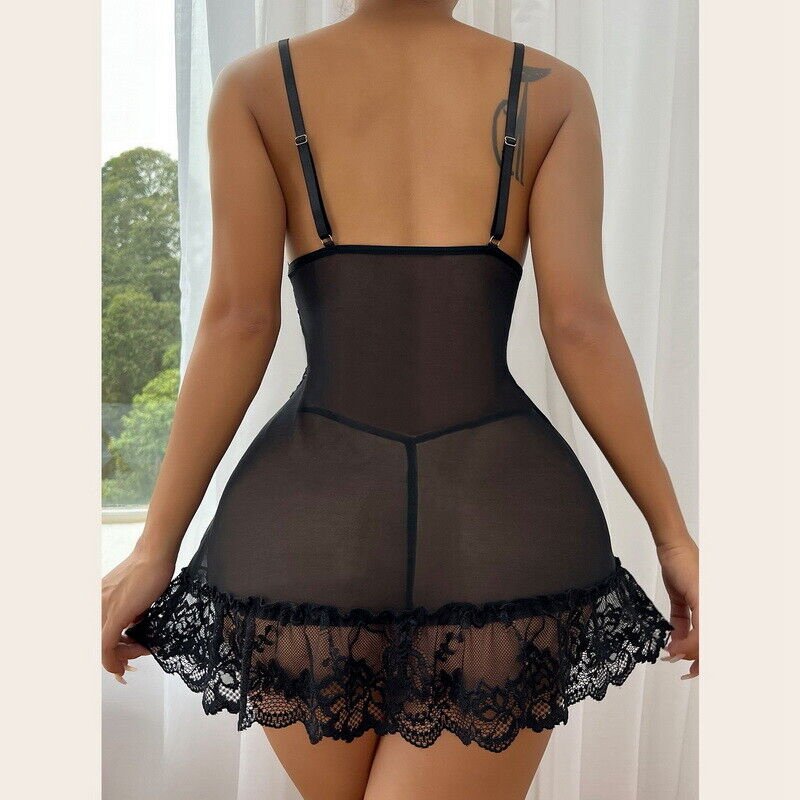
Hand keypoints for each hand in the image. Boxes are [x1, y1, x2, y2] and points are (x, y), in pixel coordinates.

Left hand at [101, 543, 174, 681]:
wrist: (155, 555)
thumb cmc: (150, 570)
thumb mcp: (133, 595)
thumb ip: (128, 612)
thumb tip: (132, 630)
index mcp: (98, 601)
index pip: (97, 634)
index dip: (107, 651)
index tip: (121, 659)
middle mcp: (95, 605)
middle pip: (98, 642)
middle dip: (119, 654)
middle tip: (137, 654)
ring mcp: (103, 609)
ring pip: (102, 646)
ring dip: (122, 656)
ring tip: (142, 650)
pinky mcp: (115, 613)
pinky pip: (106, 645)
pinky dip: (111, 660)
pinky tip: (122, 667)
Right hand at [657, 536, 698, 678]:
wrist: (672, 548)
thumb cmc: (678, 568)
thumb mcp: (680, 600)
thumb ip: (681, 623)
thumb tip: (676, 644)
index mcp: (711, 609)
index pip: (710, 639)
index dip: (703, 657)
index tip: (691, 668)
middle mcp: (714, 608)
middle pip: (711, 641)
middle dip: (700, 660)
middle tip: (687, 671)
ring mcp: (711, 604)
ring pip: (706, 638)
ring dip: (692, 653)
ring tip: (676, 658)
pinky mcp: (703, 600)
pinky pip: (700, 627)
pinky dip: (688, 640)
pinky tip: (676, 646)